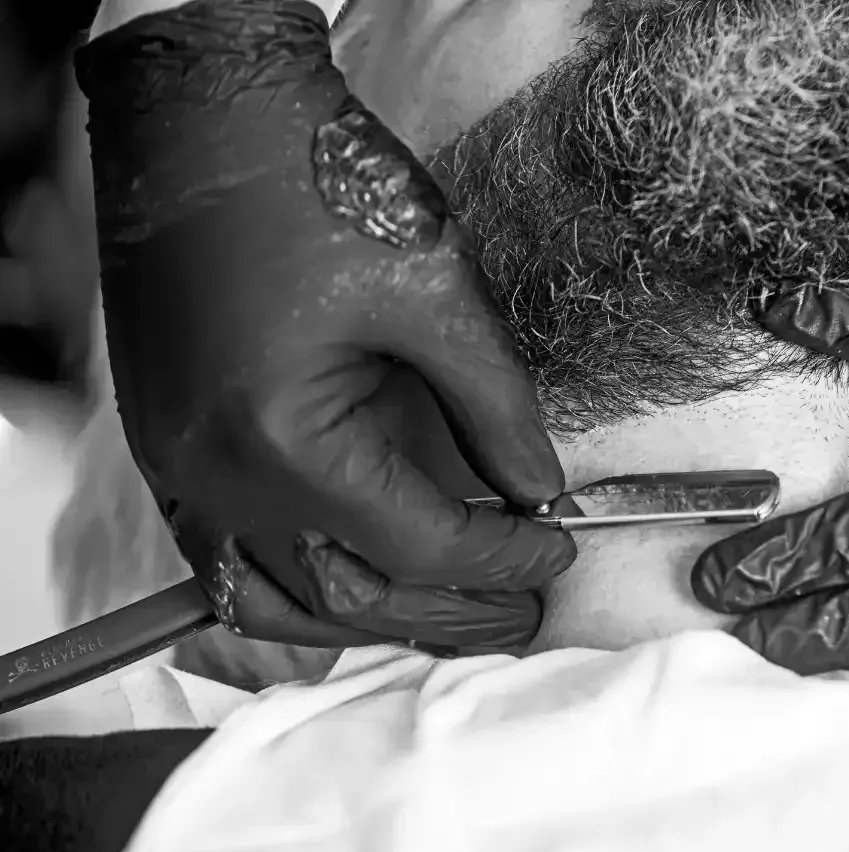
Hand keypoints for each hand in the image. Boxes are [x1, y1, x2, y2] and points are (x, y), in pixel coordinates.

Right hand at [75, 0, 573, 650]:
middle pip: (348, 595)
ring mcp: (177, 469)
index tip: (557, 549)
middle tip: (524, 612)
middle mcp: (215, 477)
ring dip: (368, 616)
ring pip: (274, 600)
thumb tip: (540, 489)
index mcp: (281, 441)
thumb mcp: (434, 291)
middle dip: (450, 611)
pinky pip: (222, 559)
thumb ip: (495, 405)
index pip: (419, 544)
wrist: (196, 113)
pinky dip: (291, 588)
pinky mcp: (167, 448)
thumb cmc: (310, 180)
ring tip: (448, 614)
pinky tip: (346, 586)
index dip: (501, 558)